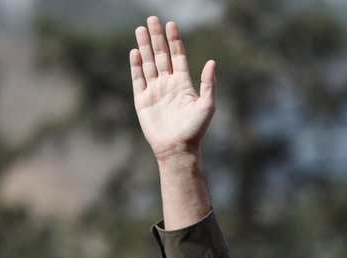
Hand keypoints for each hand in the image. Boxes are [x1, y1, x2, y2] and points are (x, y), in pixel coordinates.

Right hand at [130, 16, 215, 162]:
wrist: (177, 148)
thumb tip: (212, 62)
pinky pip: (138, 79)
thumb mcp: (207, 106)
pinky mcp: (142, 99)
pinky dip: (136, 65)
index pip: (177, 56)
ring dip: (144, 46)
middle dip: (156, 38)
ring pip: (148, 63)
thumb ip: (209, 84)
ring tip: (140, 29)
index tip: (171, 24)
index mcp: (183, 83)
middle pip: (160, 55)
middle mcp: (168, 84)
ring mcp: (154, 90)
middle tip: (152, 19)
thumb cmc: (195, 129)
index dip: (174, 40)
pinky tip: (135, 52)